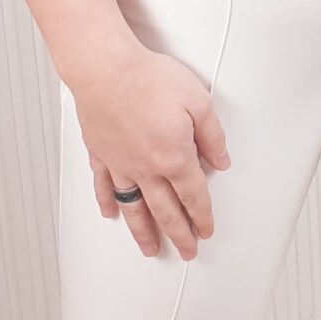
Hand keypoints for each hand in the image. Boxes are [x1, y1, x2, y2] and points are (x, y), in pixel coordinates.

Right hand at [66, 37, 229, 261]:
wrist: (105, 68)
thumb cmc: (149, 79)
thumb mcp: (198, 102)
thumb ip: (212, 136)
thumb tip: (220, 160)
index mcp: (175, 157)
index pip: (194, 196)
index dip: (202, 216)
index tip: (206, 230)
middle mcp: (146, 168)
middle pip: (166, 211)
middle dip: (179, 234)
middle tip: (186, 251)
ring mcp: (120, 163)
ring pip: (134, 207)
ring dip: (144, 232)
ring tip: (151, 249)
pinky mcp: (100, 153)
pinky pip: (104, 185)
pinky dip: (108, 202)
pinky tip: (110, 214)